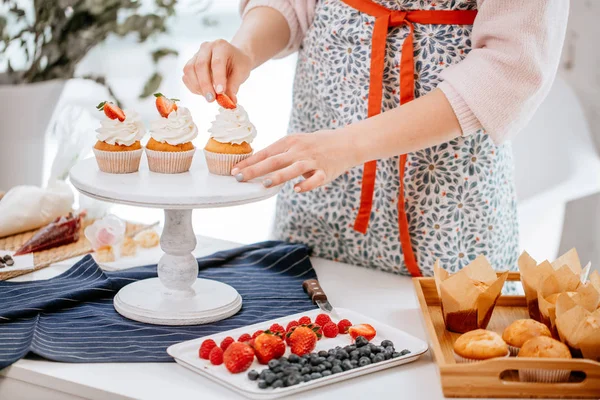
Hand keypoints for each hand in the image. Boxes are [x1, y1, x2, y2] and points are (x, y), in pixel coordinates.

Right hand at [182, 39, 252, 102]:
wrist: (233, 57)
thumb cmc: (238, 64)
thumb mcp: (241, 73)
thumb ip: (234, 86)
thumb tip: (230, 101)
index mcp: (221, 46)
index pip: (217, 62)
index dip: (218, 78)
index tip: (220, 93)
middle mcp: (206, 47)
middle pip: (200, 65)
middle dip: (205, 85)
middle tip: (211, 99)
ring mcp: (196, 54)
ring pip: (189, 70)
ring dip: (197, 86)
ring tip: (208, 97)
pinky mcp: (190, 63)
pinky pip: (186, 76)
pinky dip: (193, 87)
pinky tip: (203, 93)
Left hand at [231, 130, 358, 192]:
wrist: (346, 142)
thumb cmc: (316, 144)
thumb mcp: (296, 143)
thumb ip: (278, 153)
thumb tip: (255, 164)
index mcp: (289, 142)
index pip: (265, 153)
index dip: (249, 162)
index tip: (234, 171)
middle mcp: (299, 150)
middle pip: (274, 160)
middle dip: (255, 170)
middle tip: (240, 178)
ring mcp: (313, 161)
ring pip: (293, 169)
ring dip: (278, 176)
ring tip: (264, 184)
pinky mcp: (325, 171)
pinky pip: (315, 179)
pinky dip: (306, 184)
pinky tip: (296, 189)